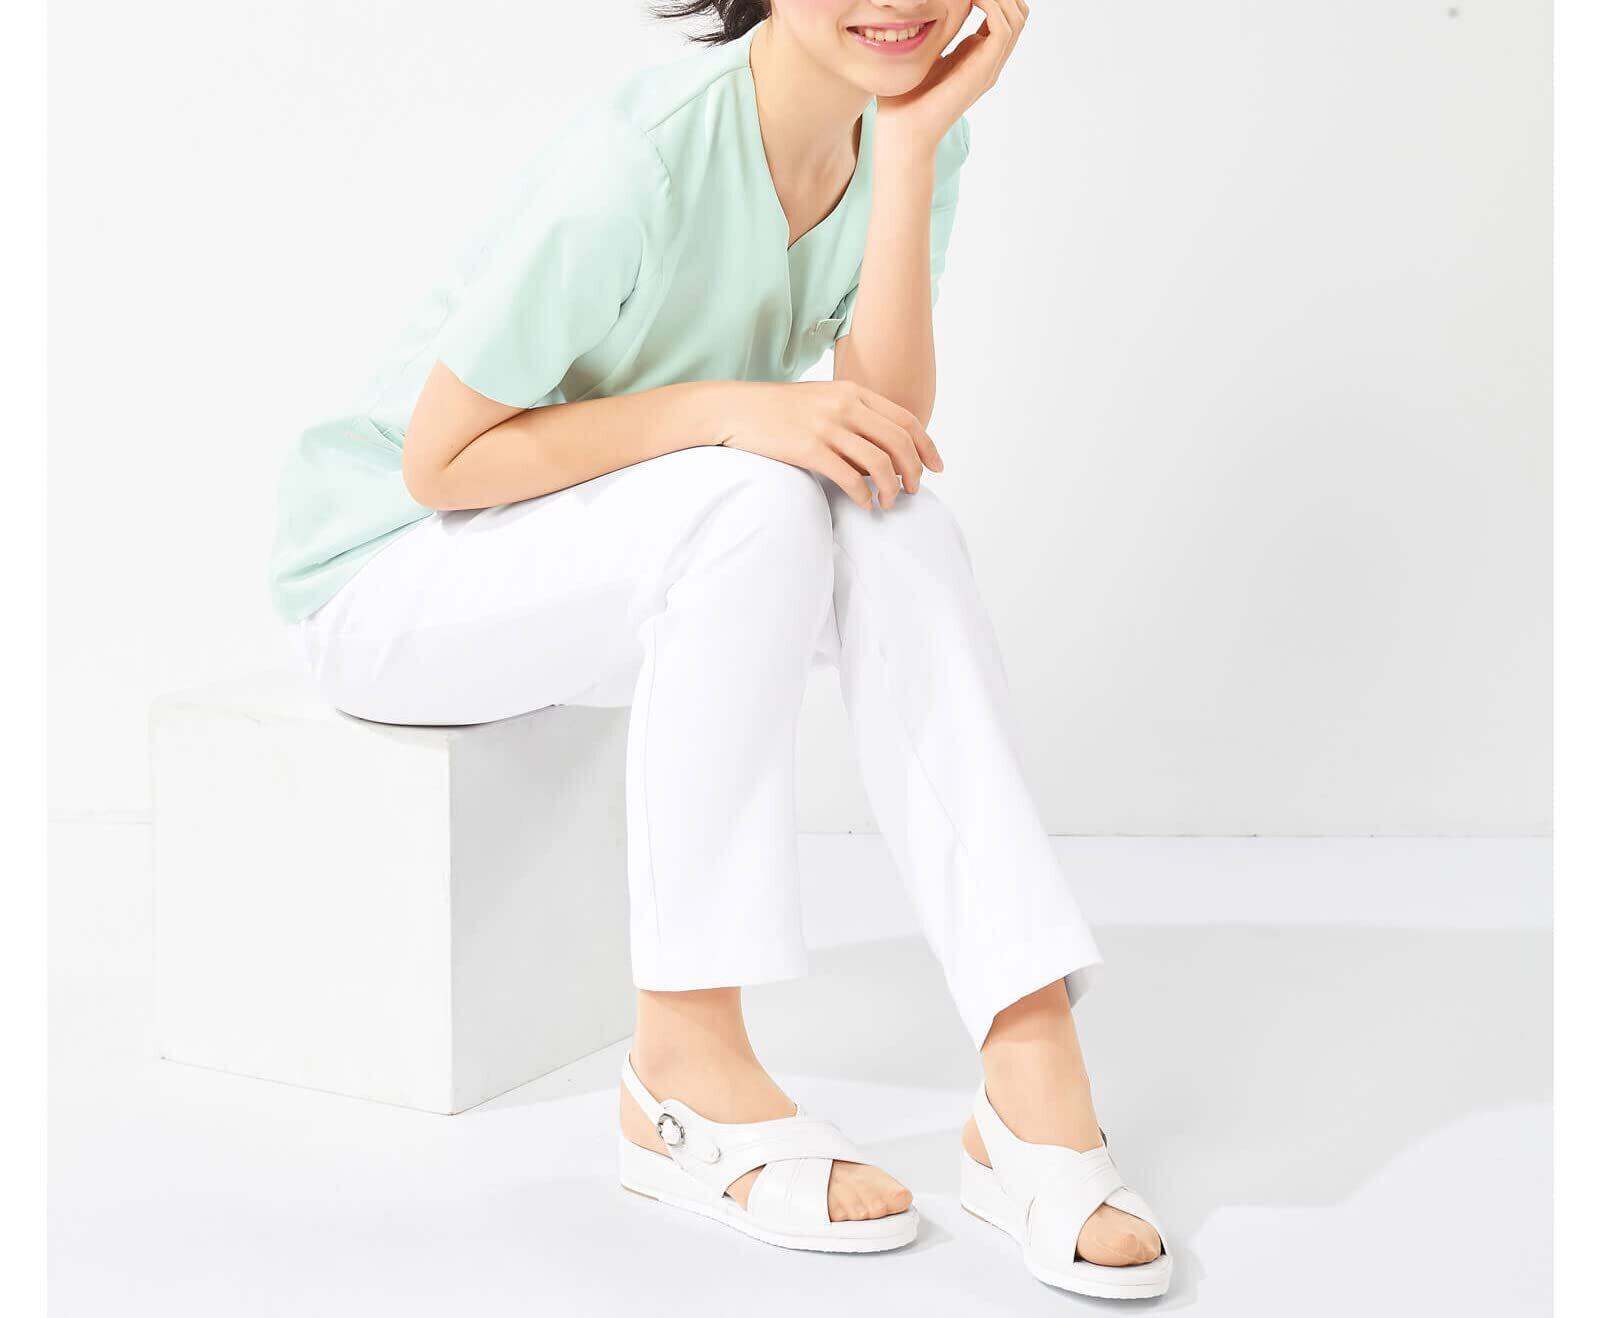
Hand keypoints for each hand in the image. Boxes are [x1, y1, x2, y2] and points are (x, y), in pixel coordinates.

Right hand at [707, 379, 943, 510]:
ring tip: (888, 504)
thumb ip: (853, 414)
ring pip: (880, 463)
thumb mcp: (822, 399)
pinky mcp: (809, 448)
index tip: (936, 468)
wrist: (735, 409)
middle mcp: (845, 406)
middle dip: (914, 472)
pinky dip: (864, 496)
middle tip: (914, 491)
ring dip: (891, 489)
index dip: (927, 446)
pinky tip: (865, 505)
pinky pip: (850, 478)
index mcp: (853, 392)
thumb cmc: (778, 410)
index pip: (906, 420)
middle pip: (899, 442)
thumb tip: (882, 447)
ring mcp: (827, 426)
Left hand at [874, 0, 1028, 155]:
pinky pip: (1003, 28)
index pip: (1001, 16)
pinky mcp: (984, 70)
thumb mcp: (922, 53)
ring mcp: (989, 67)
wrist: (903, 130)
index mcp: (977, 56)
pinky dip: (992, 5)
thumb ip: (935, 30)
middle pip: (1017, 14)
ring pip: (1016, 18)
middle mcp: (989, 61)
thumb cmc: (902, 97)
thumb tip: (931, 6)